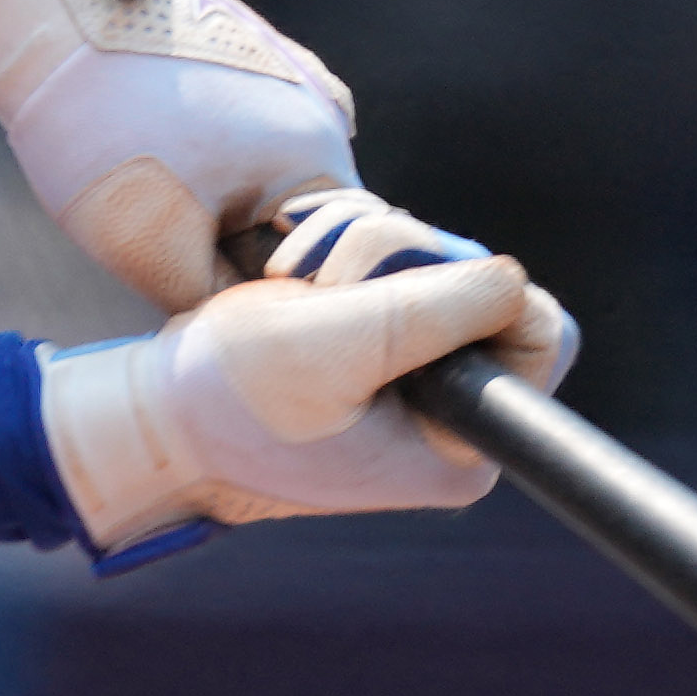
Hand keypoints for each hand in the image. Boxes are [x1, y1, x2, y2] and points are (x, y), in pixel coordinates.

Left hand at [0, 0, 356, 309]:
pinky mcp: (248, 53)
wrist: (48, 4)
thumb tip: (237, 333)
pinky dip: (203, 163)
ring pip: (262, 183)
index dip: (267, 305)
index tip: (212, 315)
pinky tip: (149, 155)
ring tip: (151, 201)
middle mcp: (328, 111)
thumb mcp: (151, 247)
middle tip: (170, 263)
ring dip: (217, 210)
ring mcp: (291, 73)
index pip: (326, 270)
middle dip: (239, 255)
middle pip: (296, 226)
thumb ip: (212, 304)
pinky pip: (241, 138)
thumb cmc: (101, 125)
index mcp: (324, 157)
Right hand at [38, 194, 571, 555]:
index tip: (390, 286)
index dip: (476, 284)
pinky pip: (397, 263)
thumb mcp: (331, 347)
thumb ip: (427, 313)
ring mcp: (418, 380)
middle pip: (485, 285)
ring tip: (296, 285)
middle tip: (324, 283)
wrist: (158, 414)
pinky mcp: (383, 347)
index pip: (538, 333)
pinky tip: (296, 277)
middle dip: (402, 257)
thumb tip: (510, 279)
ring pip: (436, 262)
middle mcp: (451, 418)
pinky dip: (347, 251)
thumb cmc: (229, 397)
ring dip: (363, 248)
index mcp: (456, 447)